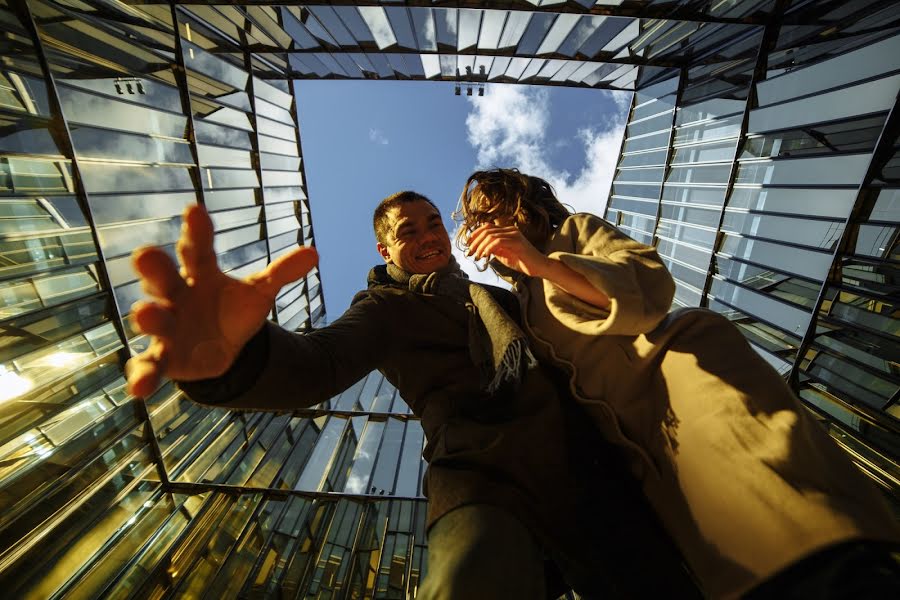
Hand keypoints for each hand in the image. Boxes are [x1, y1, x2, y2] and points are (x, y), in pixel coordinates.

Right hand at [125, 204, 317, 397]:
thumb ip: (281, 273)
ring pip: (153, 320)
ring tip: (145, 313)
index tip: (195, 210)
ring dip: (148, 316)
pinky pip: (147, 367)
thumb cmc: (231, 309)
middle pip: (164, 279)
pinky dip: (141, 376)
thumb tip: (314, 253)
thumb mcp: (259, 292)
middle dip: (154, 269)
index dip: (196, 231)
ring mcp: (165, 327)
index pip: (197, 248)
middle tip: (146, 254)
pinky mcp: (162, 358)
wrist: (217, 346)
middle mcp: (176, 296)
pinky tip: (138, 388)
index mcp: (199, 274)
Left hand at [466, 224, 549, 276]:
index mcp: (506, 231)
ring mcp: (514, 234)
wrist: (538, 267)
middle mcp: (510, 230)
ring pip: (490, 235)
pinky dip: (488, 248)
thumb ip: (493, 249)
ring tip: (477, 256)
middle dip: (475, 241)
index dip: (475, 234)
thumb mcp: (503, 254)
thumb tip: (480, 247)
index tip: (468, 244)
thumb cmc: (522, 261)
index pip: (487, 227)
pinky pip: (498, 242)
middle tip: (470, 252)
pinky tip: (485, 255)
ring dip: (480, 246)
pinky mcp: (517, 242)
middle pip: (486, 230)